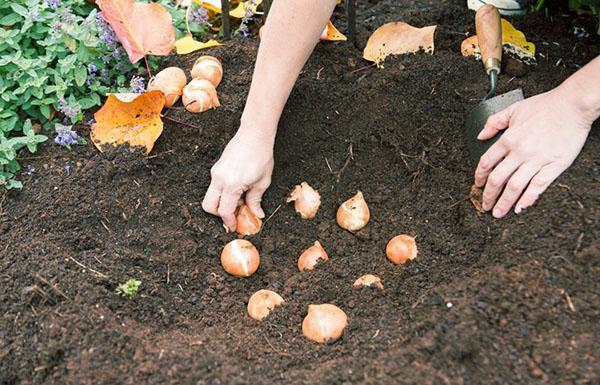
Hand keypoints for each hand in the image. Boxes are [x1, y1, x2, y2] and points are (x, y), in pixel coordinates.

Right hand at [202, 128, 273, 230]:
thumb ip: (256, 200)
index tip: (235, 226)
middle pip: (209, 206)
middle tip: (234, 215)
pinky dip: (223, 193)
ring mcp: (215, 172)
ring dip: (222, 203)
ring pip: (210, 196)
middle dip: (219, 215)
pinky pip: (214, 186)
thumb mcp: (262, 181)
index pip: (225, 211)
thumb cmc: (261, 156)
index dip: (229, 221)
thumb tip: (257, 214)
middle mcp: (219, 179)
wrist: (254, 135)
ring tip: (240, 199)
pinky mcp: (216, 168)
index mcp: (232, 185)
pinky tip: (238, 188)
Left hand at [474, 87, 592, 217]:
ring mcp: (538, 160)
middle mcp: (520, 151)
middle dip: (488, 195)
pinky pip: (538, 186)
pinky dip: (528, 199)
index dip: (480, 176)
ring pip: (515, 186)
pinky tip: (520, 208)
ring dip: (504, 202)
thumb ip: (494, 122)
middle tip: (485, 206)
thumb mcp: (514, 109)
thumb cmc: (546, 105)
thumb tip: (480, 136)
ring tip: (498, 213)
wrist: (574, 105)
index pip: (487, 162)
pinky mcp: (555, 165)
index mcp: (509, 138)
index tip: (477, 185)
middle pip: (498, 179)